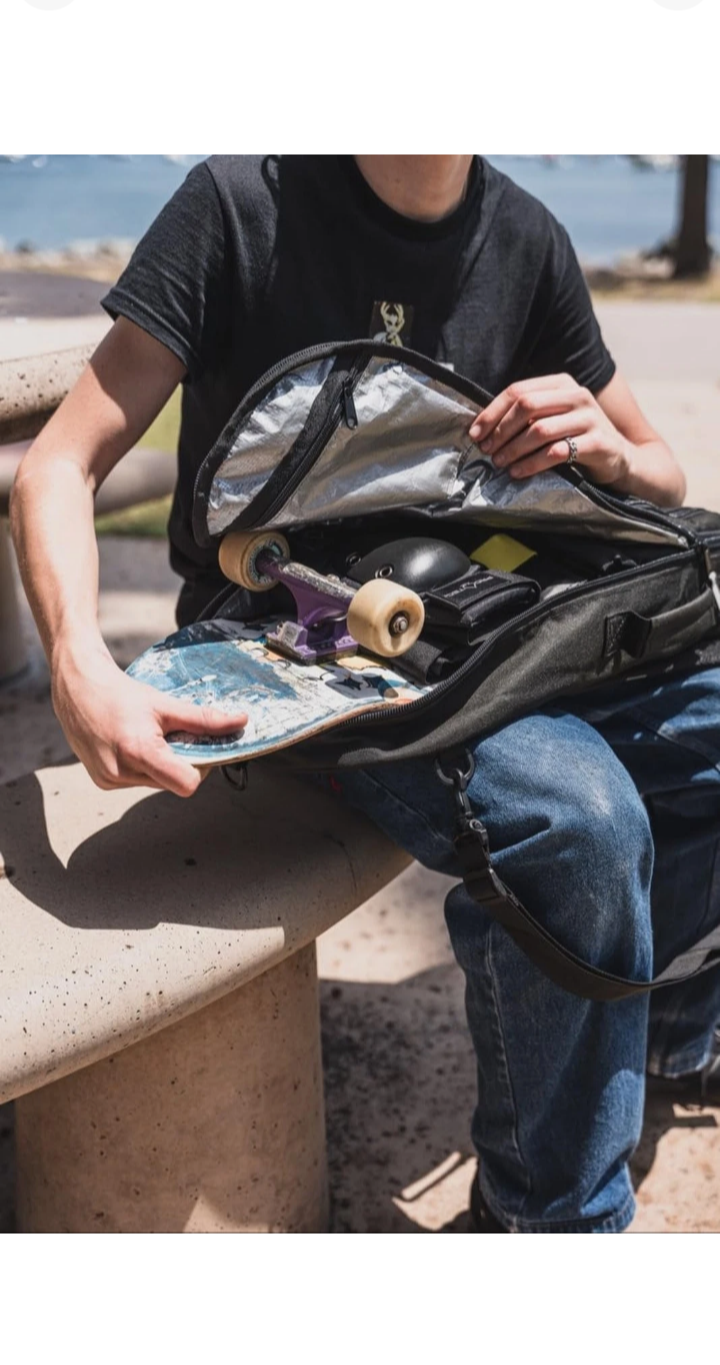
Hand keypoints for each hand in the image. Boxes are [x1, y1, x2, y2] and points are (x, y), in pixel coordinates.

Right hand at [51, 645, 247, 797]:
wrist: (77, 688)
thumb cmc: (119, 694)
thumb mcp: (165, 704)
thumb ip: (204, 719)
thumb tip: (240, 722)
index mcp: (139, 751)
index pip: (187, 784)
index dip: (200, 769)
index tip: (198, 749)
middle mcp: (121, 772)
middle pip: (172, 782)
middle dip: (179, 762)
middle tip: (171, 735)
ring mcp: (109, 780)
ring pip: (155, 783)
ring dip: (160, 764)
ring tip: (146, 736)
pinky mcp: (102, 782)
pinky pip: (137, 782)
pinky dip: (142, 766)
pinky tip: (131, 743)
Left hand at [469, 374, 630, 484]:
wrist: (620, 457)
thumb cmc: (577, 438)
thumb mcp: (555, 418)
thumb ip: (528, 416)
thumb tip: (483, 428)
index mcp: (561, 384)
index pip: (518, 391)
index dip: (492, 412)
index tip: (475, 433)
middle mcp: (577, 395)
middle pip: (527, 406)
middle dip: (501, 430)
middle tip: (487, 450)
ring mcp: (590, 417)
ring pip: (540, 430)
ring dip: (513, 449)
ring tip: (499, 463)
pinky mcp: (598, 443)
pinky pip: (556, 452)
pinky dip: (532, 464)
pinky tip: (518, 473)